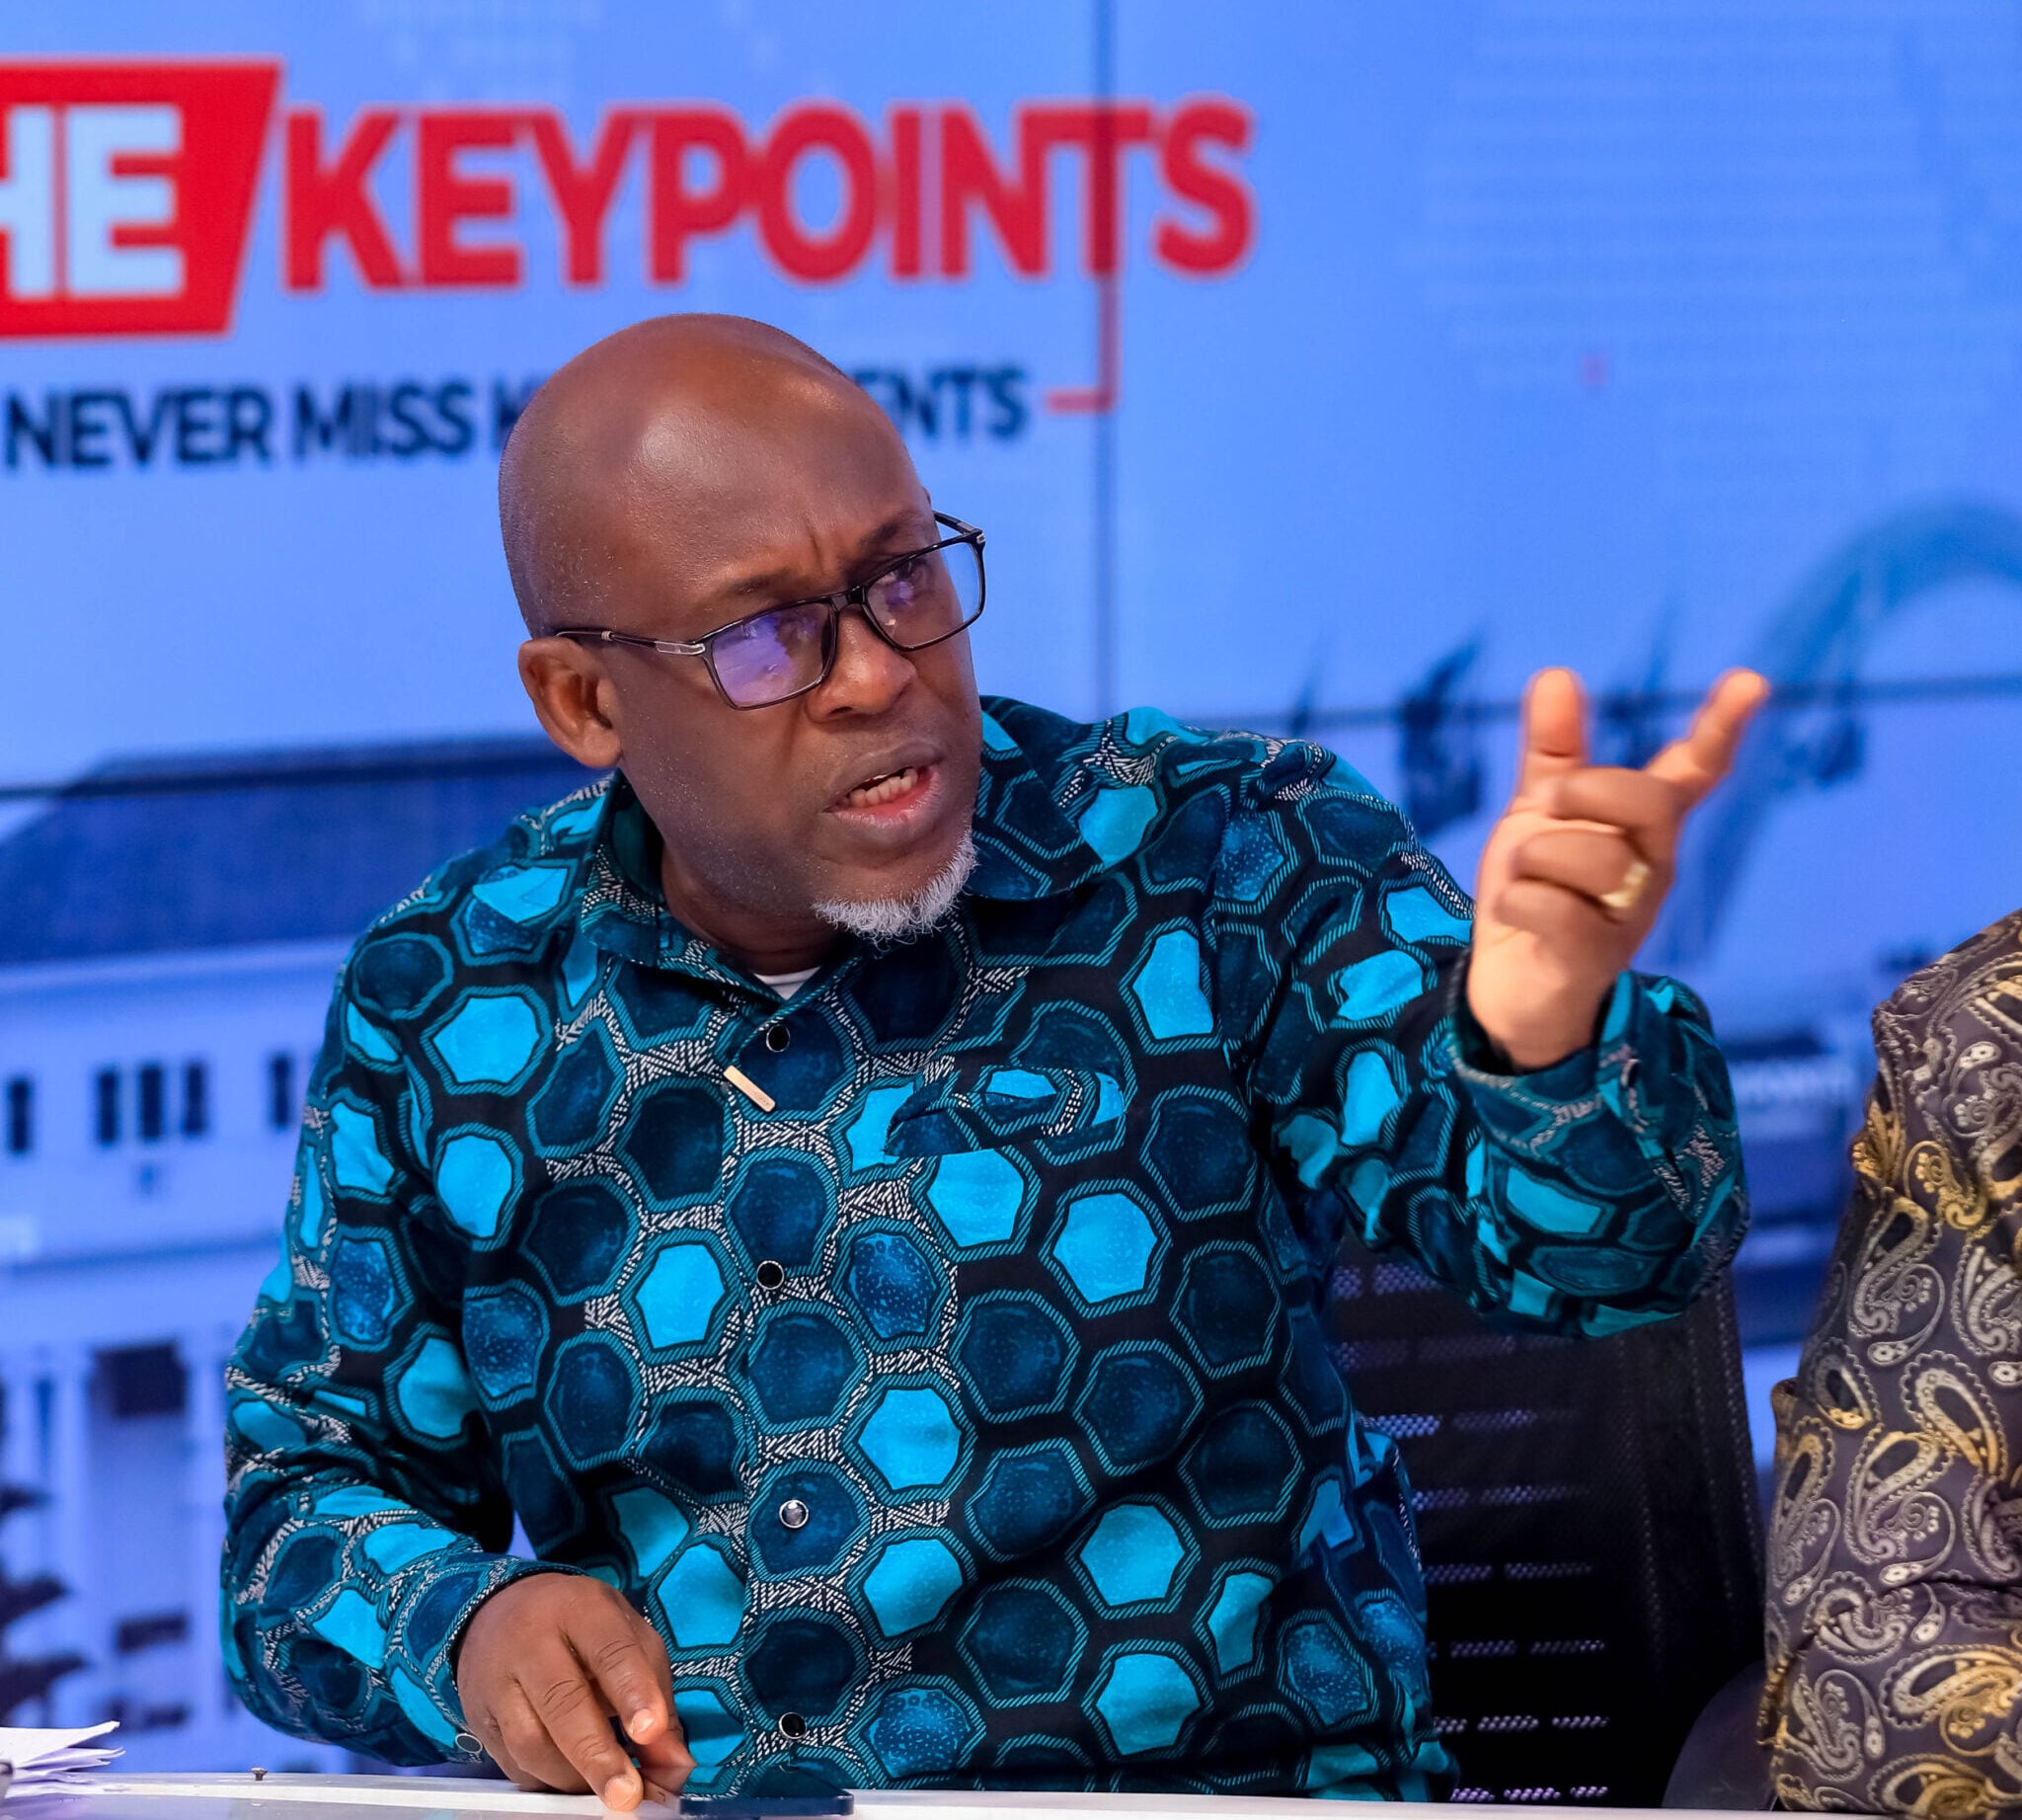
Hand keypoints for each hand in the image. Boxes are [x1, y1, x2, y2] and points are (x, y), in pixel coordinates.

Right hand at [456, 1572, 691, 1807]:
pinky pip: (513, 1764)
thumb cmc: (579, 1625)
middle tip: (627, 1795)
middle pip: (563, 1703)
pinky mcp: (477, 1719)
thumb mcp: (626, 1635)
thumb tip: (675, 1765)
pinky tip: (572, 1782)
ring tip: (605, 1791)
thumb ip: (656, 1694)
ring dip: (573, 1777)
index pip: (610, 1651)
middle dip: (598, 1755)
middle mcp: (532, 1641)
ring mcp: (497, 1681)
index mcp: (581, 1609)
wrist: (498, 1610)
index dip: (632, 1692)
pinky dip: (547, 1782)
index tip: (649, 1732)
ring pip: (531, 1742)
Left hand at [1466, 666, 1766, 1069]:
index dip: (1720, 727)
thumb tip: (1557, 673)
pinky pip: (1552, 907)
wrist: (1509, 986)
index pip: (1694, 770)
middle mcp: (1653, 866)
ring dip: (1531, 860)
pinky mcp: (1596, 957)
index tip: (1752, 680)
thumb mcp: (1538, 813)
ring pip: (1587, 857)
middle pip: (1645, 801)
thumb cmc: (1538, 890)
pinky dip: (1516, 903)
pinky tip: (1518, 917)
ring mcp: (1631, 914)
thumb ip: (1553, 752)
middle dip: (1584, 792)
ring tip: (1525, 883)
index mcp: (1645, 826)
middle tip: (1547, 811)